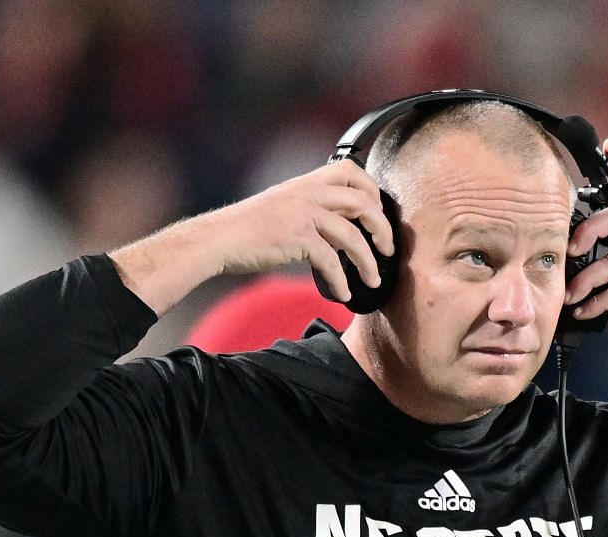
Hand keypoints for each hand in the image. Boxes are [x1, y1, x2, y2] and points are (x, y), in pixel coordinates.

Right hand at [112, 160, 393, 312]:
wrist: (218, 239)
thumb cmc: (249, 230)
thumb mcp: (285, 208)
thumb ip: (315, 212)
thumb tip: (345, 234)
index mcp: (306, 182)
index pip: (351, 170)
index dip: (373, 190)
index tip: (380, 213)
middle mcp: (307, 192)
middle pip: (362, 200)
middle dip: (383, 227)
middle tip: (389, 250)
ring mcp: (302, 213)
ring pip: (352, 234)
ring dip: (368, 261)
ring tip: (373, 280)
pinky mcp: (296, 236)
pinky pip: (331, 260)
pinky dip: (342, 280)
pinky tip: (344, 293)